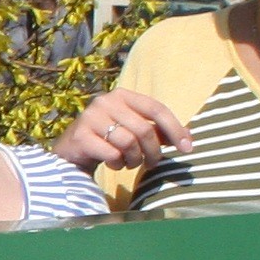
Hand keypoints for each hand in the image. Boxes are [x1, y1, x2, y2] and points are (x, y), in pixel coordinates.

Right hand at [55, 89, 188, 176]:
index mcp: (122, 95)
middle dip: (153, 152)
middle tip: (152, 164)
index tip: (187, 148)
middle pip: (144, 130)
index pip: (156, 108)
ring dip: (135, 159)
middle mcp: (106, 101)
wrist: (71, 151)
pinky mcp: (81, 136)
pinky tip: (114, 164)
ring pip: (128, 143)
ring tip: (130, 163)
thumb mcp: (133, 131)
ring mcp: (91, 117)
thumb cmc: (108, 140)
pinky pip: (112, 154)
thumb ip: (158, 131)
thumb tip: (188, 138)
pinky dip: (118, 164)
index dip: (175, 129)